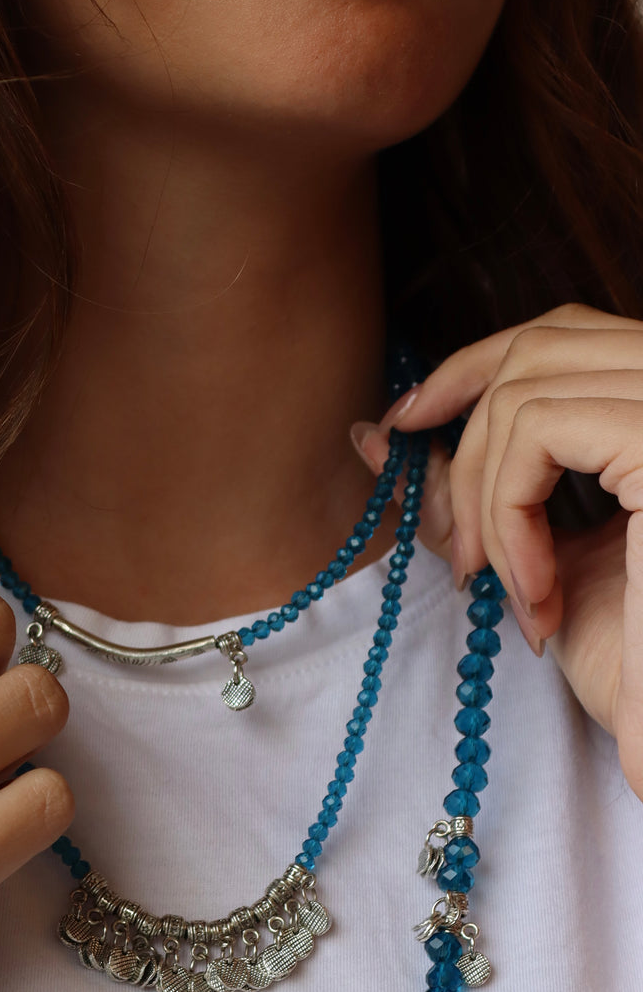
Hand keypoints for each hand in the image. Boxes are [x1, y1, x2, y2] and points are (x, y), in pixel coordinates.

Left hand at [351, 303, 642, 793]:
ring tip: (504, 586)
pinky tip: (536, 594)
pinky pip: (539, 433)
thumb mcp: (531, 555)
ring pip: (527, 392)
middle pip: (541, 344)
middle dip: (462, 429)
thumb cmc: (630, 658)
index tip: (406, 423)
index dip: (470, 368)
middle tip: (447, 533)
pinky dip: (508, 516)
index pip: (562, 333)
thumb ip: (467, 490)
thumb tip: (374, 432)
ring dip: (485, 499)